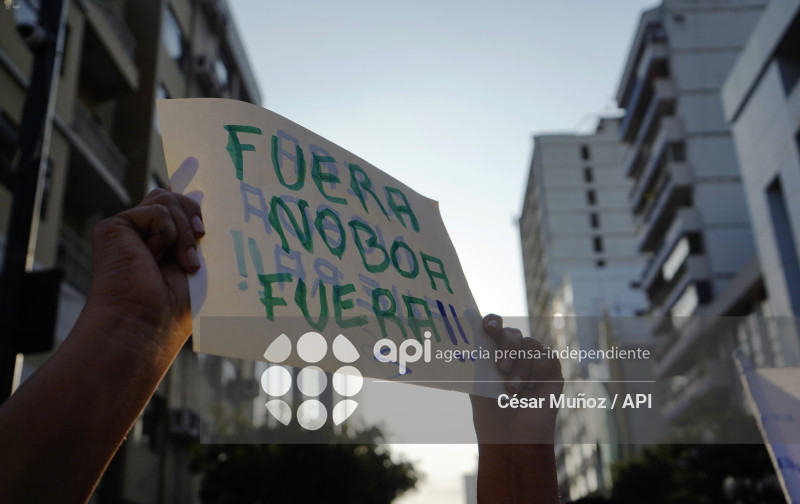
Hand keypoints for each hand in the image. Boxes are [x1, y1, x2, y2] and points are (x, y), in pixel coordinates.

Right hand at [87, 188, 203, 357]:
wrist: (148, 324)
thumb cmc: (177, 307)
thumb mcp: (199, 262)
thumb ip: (197, 231)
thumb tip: (200, 193)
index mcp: (163, 244)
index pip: (175, 206)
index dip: (185, 186)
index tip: (195, 161)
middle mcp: (144, 234)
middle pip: (174, 197)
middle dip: (195, 215)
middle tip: (201, 243)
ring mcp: (129, 229)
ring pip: (167, 200)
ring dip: (185, 234)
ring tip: (183, 264)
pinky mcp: (114, 227)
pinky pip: (157, 211)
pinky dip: (166, 235)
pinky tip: (154, 259)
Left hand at [471, 313, 562, 443]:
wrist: (511, 437)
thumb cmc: (490, 413)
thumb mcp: (477, 383)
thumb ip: (476, 359)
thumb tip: (468, 337)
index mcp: (493, 353)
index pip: (494, 327)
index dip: (492, 322)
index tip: (489, 328)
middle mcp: (514, 354)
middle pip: (512, 333)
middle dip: (507, 347)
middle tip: (501, 368)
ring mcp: (533, 361)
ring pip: (530, 344)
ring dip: (520, 367)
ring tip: (514, 389)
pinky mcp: (551, 371)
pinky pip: (547, 355)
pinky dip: (537, 369)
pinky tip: (531, 388)